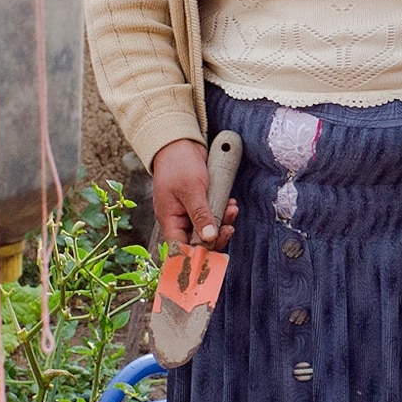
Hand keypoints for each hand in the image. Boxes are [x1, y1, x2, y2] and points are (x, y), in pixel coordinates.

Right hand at [150, 137, 237, 253]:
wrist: (180, 142)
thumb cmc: (179, 163)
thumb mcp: (191, 189)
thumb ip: (200, 214)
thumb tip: (208, 238)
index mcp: (169, 220)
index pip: (181, 250)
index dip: (196, 257)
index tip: (213, 259)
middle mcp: (178, 220)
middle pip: (198, 242)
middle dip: (216, 236)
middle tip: (229, 228)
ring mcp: (189, 213)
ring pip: (209, 229)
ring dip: (223, 222)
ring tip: (232, 209)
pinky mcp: (200, 205)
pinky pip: (213, 215)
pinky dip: (223, 211)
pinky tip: (231, 204)